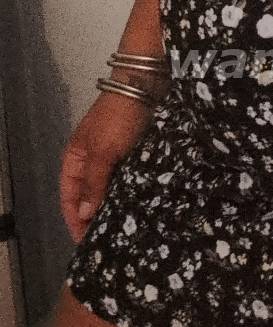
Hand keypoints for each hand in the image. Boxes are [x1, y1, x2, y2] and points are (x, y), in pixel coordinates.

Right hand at [60, 91, 153, 242]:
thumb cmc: (119, 116)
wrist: (147, 86)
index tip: (84, 240)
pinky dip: (132, 192)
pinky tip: (141, 205)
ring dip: (115, 206)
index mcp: (76, 158)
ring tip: (124, 228)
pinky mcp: (136, 152)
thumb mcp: (103, 151)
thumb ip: (93, 183)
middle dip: (94, 216)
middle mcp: (93, 159)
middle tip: (106, 240)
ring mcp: (115, 155)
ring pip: (111, 188)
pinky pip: (130, 178)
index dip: (74, 219)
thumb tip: (84, 214)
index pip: (69, 196)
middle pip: (89, 194)